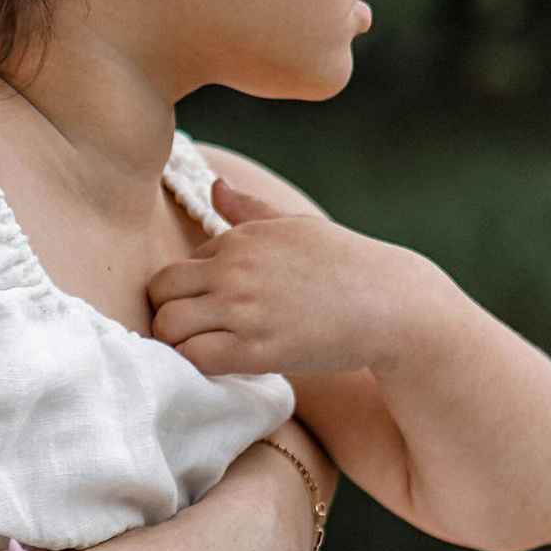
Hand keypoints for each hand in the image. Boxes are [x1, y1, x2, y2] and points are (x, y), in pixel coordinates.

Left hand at [147, 179, 434, 382]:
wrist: (391, 304)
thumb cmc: (345, 265)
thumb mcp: (296, 227)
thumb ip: (249, 210)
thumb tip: (217, 184)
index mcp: (240, 238)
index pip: (181, 266)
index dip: (193, 292)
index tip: (218, 309)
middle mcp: (235, 269)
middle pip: (159, 291)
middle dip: (168, 312)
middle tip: (197, 332)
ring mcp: (244, 309)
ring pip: (169, 327)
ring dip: (179, 343)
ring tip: (208, 350)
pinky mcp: (257, 350)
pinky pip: (196, 358)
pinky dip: (198, 366)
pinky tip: (224, 366)